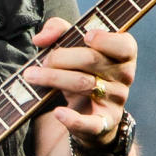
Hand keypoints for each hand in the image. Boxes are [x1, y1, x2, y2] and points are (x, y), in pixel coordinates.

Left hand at [25, 17, 136, 147]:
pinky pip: (91, 124)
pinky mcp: (104, 124)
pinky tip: (58, 113)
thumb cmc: (81, 68)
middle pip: (92, 60)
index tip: (85, 36)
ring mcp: (116, 101)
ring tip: (31, 75)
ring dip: (53, 78)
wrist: (89, 110)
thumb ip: (58, 30)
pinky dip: (73, 119)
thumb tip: (40, 38)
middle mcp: (125, 77)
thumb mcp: (73, 44)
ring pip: (84, 84)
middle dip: (61, 57)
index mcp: (124, 54)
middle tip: (43, 60)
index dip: (105, 39)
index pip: (124, 45)